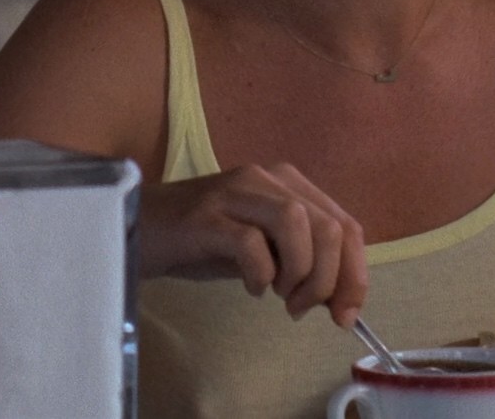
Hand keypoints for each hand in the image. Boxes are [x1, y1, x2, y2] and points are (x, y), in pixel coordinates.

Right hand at [136, 163, 367, 325]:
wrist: (139, 227)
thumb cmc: (202, 242)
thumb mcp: (262, 250)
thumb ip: (301, 263)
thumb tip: (340, 301)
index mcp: (287, 183)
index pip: (344, 224)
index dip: (354, 274)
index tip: (345, 315)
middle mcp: (265, 179)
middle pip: (328, 226)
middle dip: (328, 280)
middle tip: (303, 309)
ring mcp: (234, 194)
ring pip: (296, 224)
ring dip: (299, 272)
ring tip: (280, 296)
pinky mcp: (205, 216)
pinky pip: (250, 243)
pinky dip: (260, 274)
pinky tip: (251, 287)